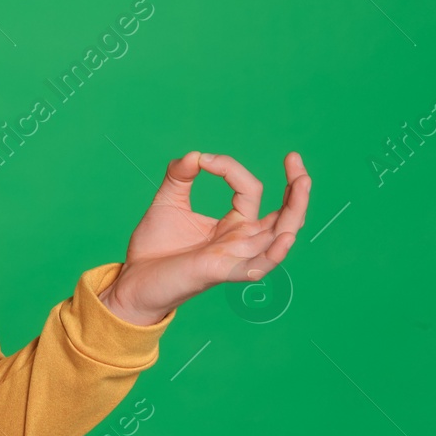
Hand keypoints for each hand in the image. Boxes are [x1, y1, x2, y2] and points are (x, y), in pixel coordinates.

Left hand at [98, 151, 310, 325]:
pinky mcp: (221, 272)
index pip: (249, 190)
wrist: (133, 280)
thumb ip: (180, 176)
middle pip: (284, 216)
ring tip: (303, 181)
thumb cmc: (154, 247)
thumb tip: (195, 155)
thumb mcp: (167, 201)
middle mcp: (241, 241)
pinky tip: (286, 236)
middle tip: (295, 157)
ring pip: (279, 237)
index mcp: (233, 225)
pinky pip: (256, 267)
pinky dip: (274, 253)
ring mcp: (235, 257)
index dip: (229, 168)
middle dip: (296, 188)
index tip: (202, 160)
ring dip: (294, 210)